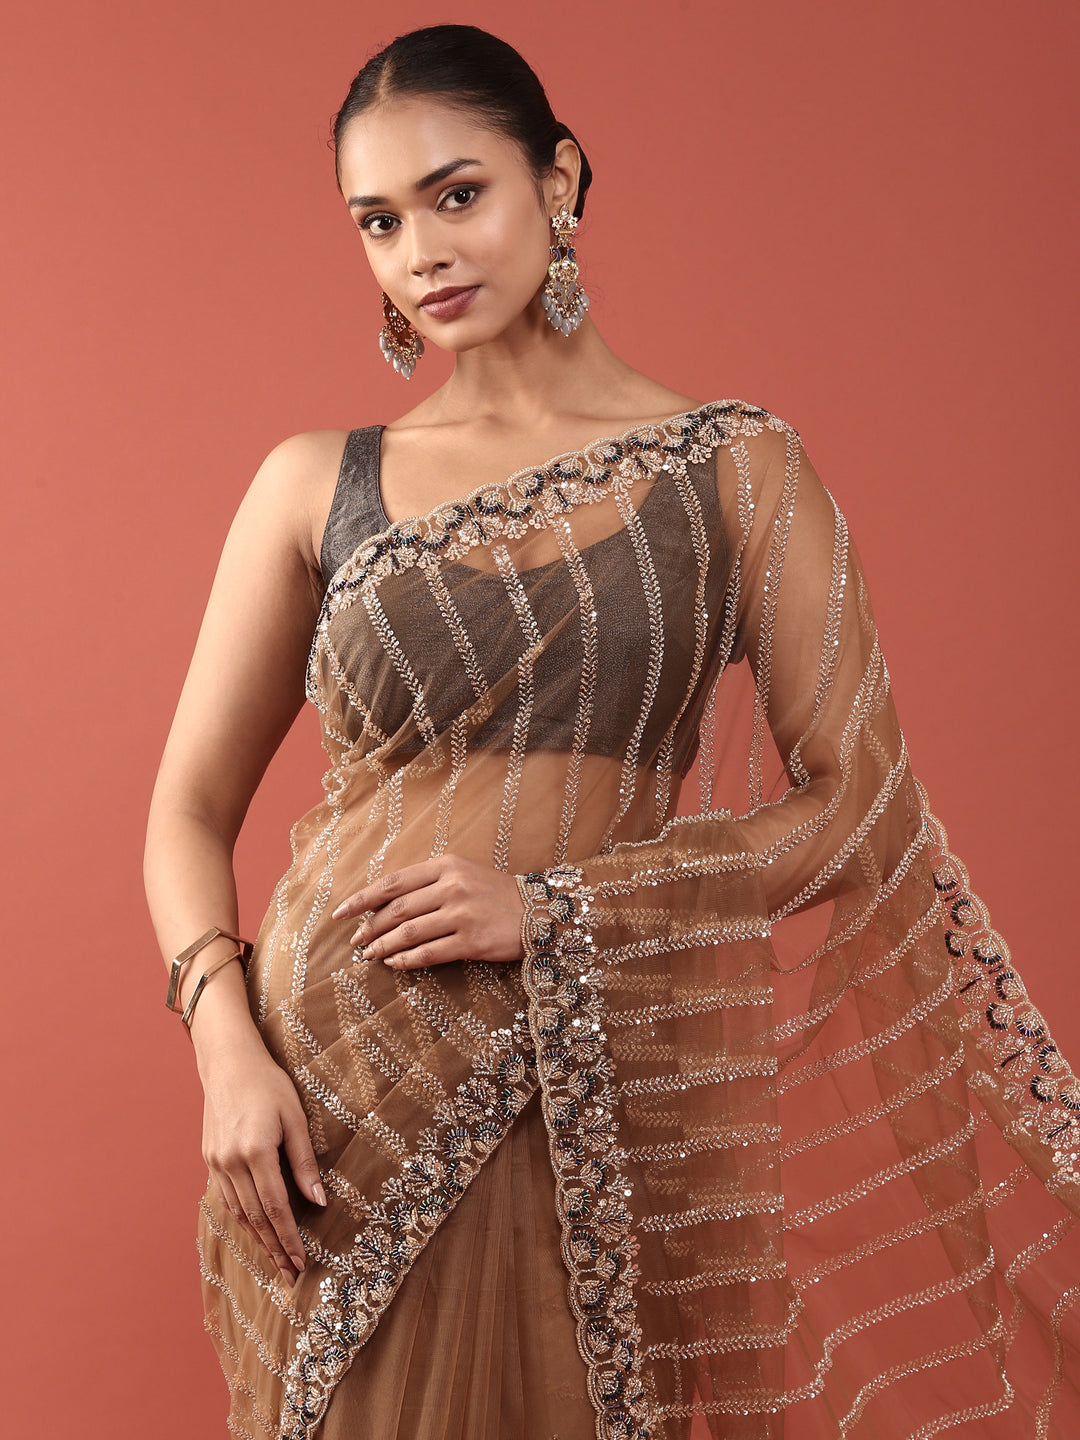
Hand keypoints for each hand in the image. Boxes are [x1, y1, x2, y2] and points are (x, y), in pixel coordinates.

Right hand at [200, 1036, 327, 1287]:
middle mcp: (231, 1162)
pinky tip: (256, 1231)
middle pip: (256, 1219)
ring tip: (277, 1262)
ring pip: (239, 1214)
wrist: (227, 1063)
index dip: (290, 1239)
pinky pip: (227, 1199)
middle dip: (275, 1251)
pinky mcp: (209, 1160)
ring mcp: (216, 1163)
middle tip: (291, 1277)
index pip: (276, 1208)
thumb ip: (304, 1161)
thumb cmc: (268, 1084)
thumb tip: (318, 1201)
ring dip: (259, 1241)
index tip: (303, 1263)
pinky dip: (243, 1220)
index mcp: (255, 1151)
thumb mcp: (295, 1117)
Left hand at [331, 854, 525, 970]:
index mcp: (446, 865)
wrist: (540, 911)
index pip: (393, 882)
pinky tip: (395, 964)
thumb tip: (384, 906)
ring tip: (369, 956)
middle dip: (369, 928)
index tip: (340, 913)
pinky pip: (430, 954)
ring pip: (409, 933)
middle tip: (354, 942)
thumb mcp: (462, 874)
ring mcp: (462, 914)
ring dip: (383, 946)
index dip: (362, 899)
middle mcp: (452, 886)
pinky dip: (407, 961)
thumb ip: (428, 883)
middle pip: (397, 909)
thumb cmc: (495, 893)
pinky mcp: (472, 941)